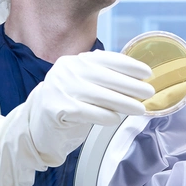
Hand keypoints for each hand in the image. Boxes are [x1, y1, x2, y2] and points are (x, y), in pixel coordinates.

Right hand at [25, 50, 154, 166]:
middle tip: (149, 93)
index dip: (129, 65)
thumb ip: (103, 80)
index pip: (106, 59)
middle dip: (131, 85)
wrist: (36, 125)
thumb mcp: (83, 86)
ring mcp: (59, 88)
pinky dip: (103, 116)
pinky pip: (86, 112)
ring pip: (99, 95)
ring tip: (140, 109)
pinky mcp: (55, 108)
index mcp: (75, 61)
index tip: (147, 73)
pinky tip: (115, 119)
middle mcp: (66, 71)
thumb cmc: (67, 106)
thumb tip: (137, 81)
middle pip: (105, 77)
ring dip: (123, 103)